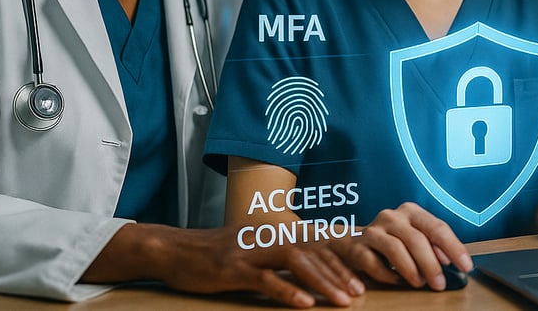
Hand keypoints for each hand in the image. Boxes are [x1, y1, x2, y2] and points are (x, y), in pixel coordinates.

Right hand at [85, 224, 364, 307]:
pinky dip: (287, 291)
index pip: (318, 243)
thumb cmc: (219, 253)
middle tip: (359, 293)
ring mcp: (252, 252)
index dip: (342, 260)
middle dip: (339, 272)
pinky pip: (266, 279)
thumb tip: (314, 267)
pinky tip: (304, 304)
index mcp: (278, 233)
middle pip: (314, 252)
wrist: (176, 249)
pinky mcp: (233, 269)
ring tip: (340, 300)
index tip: (361, 277)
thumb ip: (282, 255)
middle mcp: (270, 238)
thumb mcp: (256, 249)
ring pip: (296, 262)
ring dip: (322, 281)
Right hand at [329, 202, 472, 290]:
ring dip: (411, 270)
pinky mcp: (357, 247)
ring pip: (395, 249)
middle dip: (431, 264)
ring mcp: (373, 231)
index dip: (454, 247)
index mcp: (410, 211)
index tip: (466, 266)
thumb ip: (432, 246)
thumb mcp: (414, 237)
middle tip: (440, 284)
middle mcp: (391, 217)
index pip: (437, 227)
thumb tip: (450, 262)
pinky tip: (397, 282)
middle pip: (416, 239)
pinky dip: (388, 276)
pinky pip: (374, 263)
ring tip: (420, 283)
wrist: (353, 241)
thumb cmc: (391, 240)